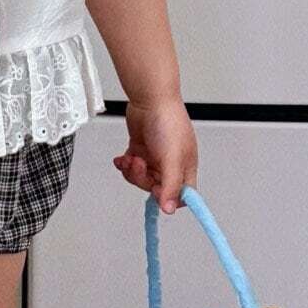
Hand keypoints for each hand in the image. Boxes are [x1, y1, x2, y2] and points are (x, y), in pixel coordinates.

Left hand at [113, 94, 197, 213]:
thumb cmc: (167, 121)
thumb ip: (171, 185)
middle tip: (140, 166)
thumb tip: (169, 209)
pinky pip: (131, 166)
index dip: (169, 199)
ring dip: (133, 172)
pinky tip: (122, 158)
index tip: (157, 194)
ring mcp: (155, 157)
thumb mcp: (172, 157)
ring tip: (132, 158)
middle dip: (143, 180)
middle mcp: (171, 163)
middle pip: (156, 188)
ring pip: (141, 178)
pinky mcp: (141, 149)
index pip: (182, 194)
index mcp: (185, 167)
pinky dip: (125, 164)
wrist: (149, 98)